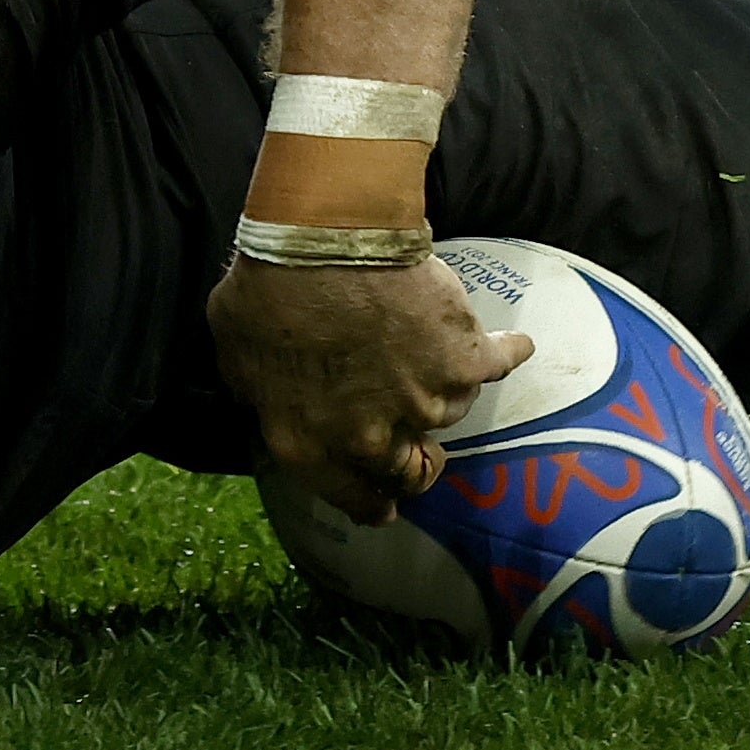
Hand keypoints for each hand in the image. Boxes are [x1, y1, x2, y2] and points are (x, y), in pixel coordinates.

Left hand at [208, 256, 531, 521]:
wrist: (325, 241)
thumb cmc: (267, 291)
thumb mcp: (234, 357)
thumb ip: (260, 393)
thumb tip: (272, 396)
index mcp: (309, 446)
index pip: (352, 498)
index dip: (373, 504)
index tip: (386, 508)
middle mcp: (371, 439)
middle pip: (410, 472)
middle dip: (416, 464)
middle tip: (423, 450)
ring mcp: (424, 403)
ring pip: (449, 412)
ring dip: (442, 390)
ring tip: (437, 357)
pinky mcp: (464, 360)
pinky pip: (497, 364)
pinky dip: (505, 353)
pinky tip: (515, 345)